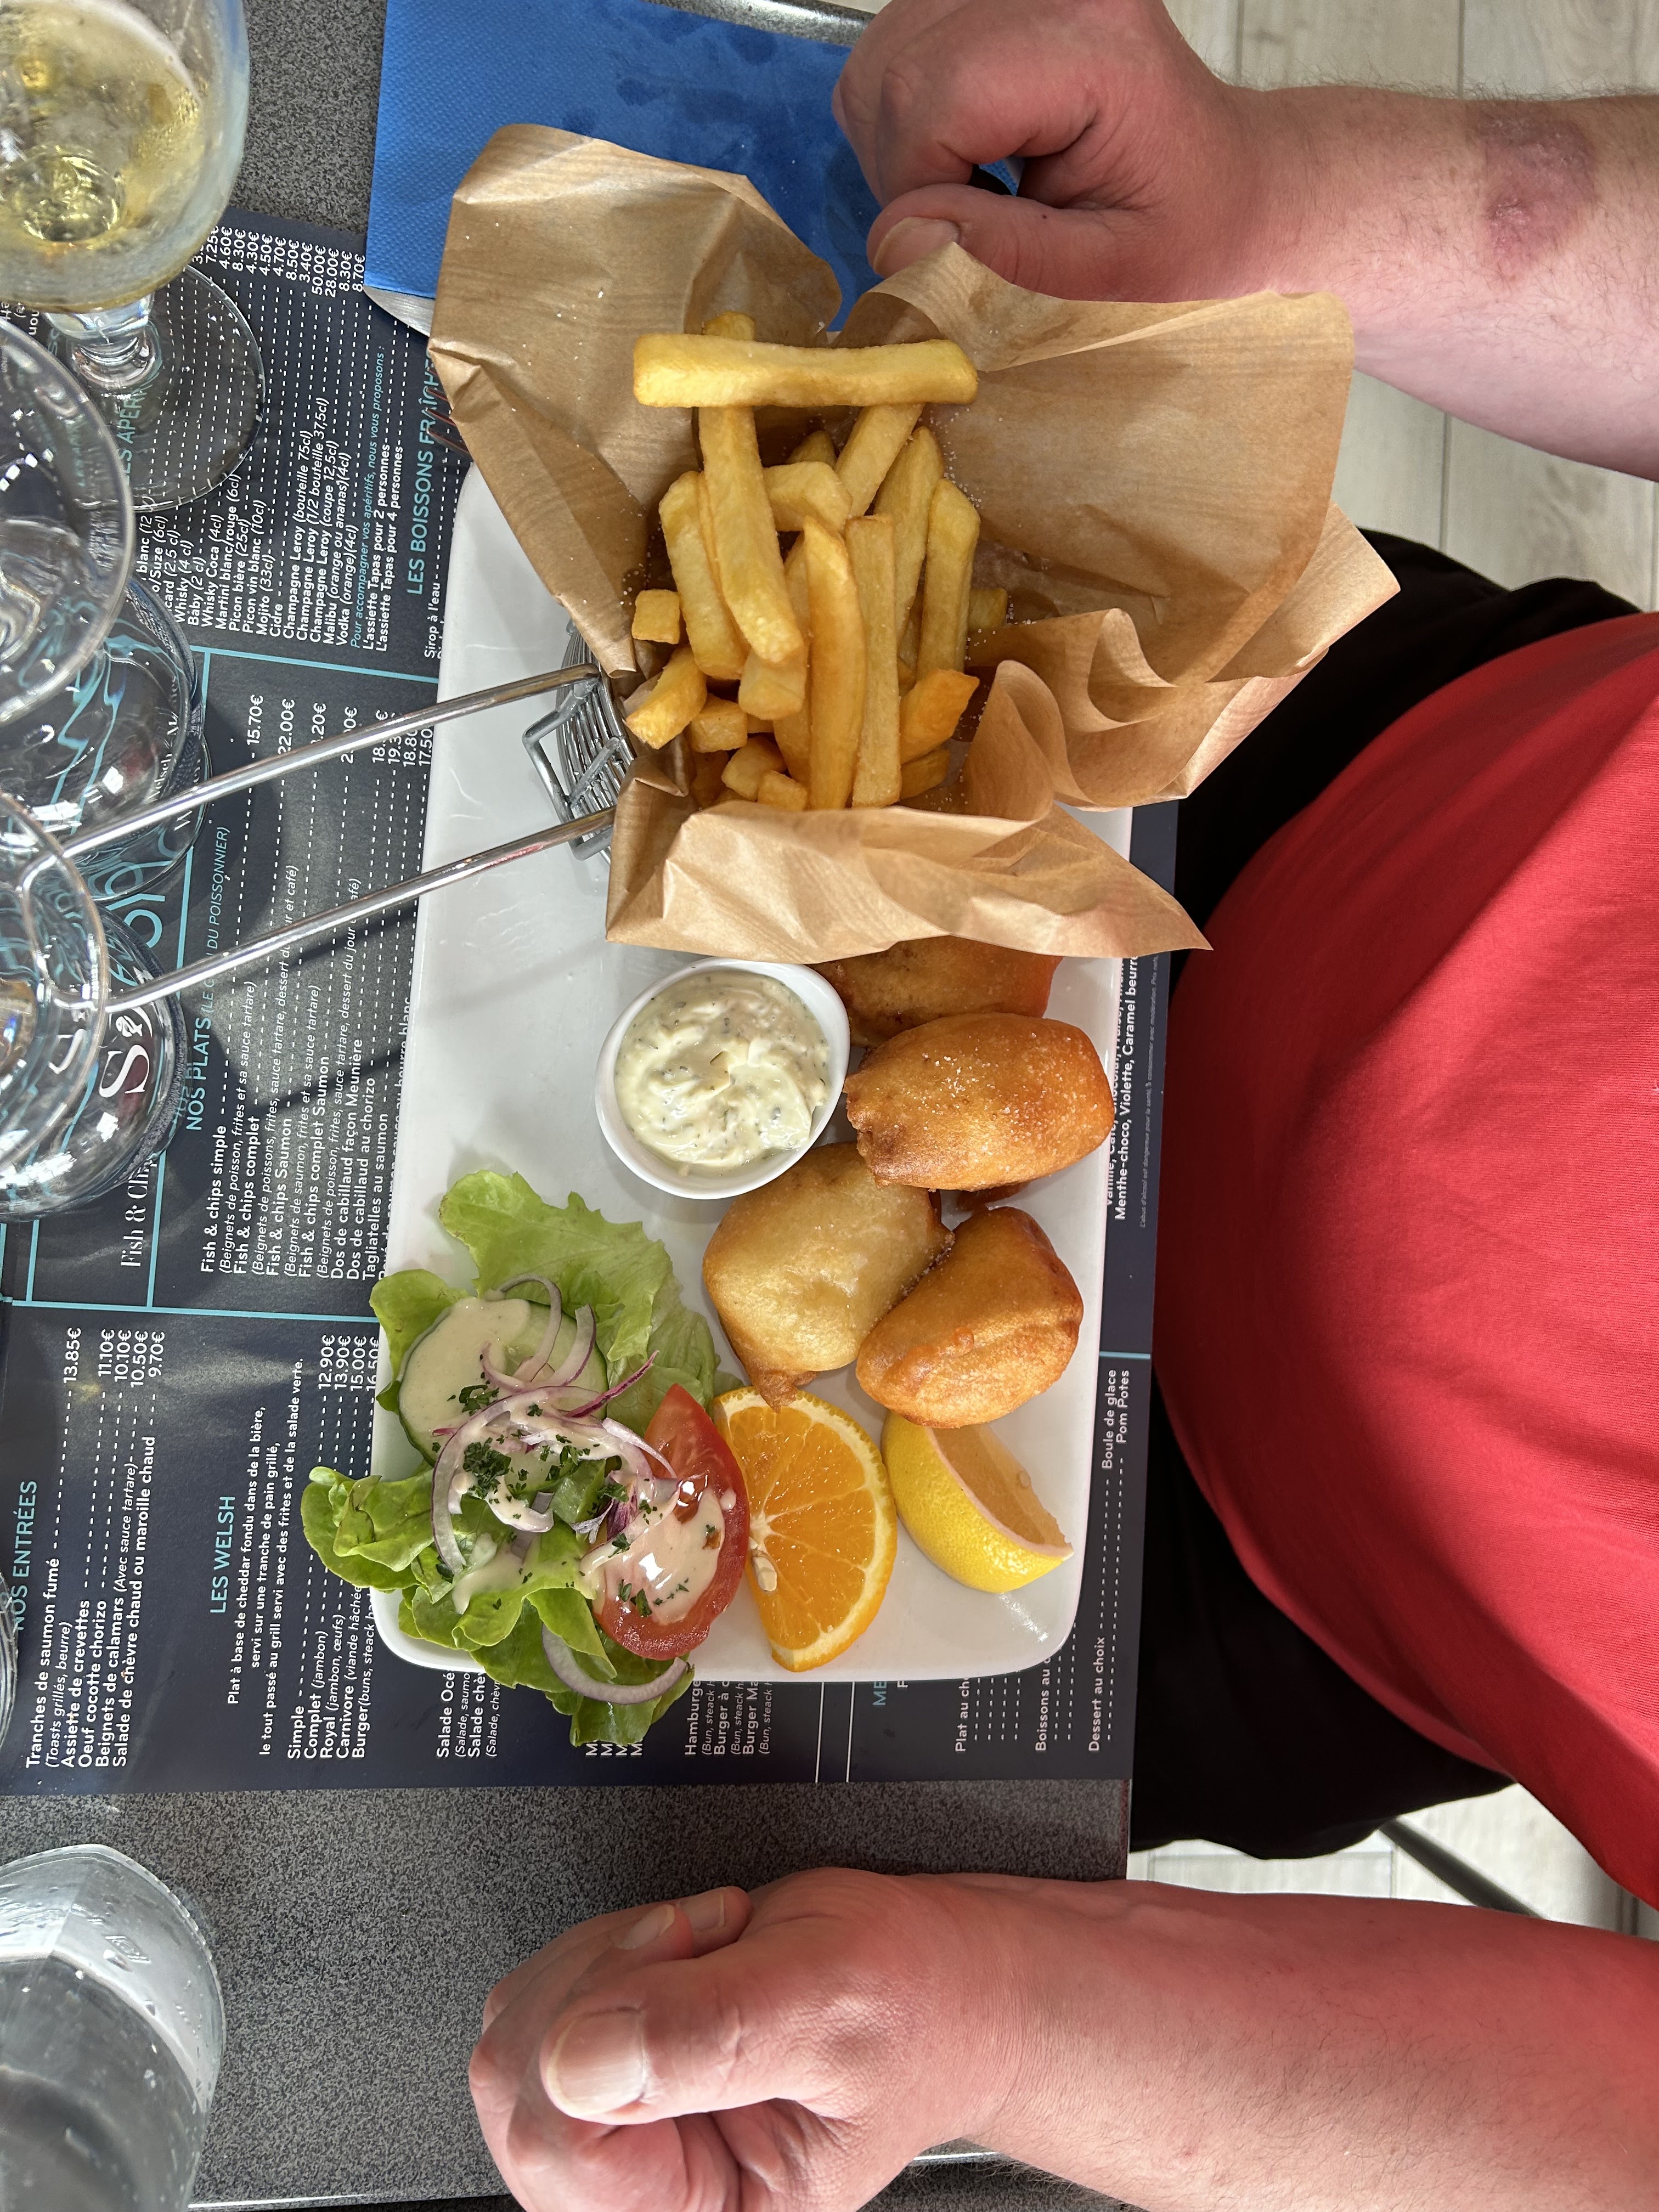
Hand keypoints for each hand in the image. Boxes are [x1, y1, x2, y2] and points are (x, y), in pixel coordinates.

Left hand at [469, 1867, 1017, 2211]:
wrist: (944, 1984)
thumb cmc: (914, 2008)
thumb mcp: (827, 2002)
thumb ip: (707, 2032)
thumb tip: (578, 2059)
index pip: (564, 2147)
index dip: (603, 2021)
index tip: (680, 1952)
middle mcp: (651, 2199)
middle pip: (520, 2091)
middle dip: (606, 1976)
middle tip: (702, 1941)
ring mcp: (619, 2142)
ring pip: (518, 2038)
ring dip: (606, 1956)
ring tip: (704, 1944)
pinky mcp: (608, 2080)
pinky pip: (538, 2003)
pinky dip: (603, 1947)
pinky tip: (678, 1948)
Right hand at [833, 0, 1276, 299]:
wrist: (1234, 178)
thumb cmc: (1191, 228)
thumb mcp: (1112, 271)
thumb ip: (1003, 258)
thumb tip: (895, 243)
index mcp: (1094, 44)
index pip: (936, 99)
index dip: (920, 188)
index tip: (962, 244)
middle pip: (897, 72)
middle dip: (906, 170)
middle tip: (970, 223)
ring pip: (884, 59)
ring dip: (903, 143)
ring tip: (976, 186)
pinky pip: (899, 49)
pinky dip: (911, 114)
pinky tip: (969, 146)